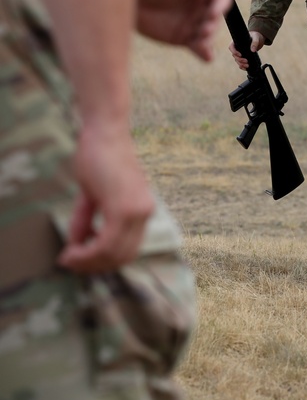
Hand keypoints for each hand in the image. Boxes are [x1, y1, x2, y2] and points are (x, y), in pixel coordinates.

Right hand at [57, 121, 154, 273]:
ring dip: (89, 261)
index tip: (79, 262)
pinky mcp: (124, 208)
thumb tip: (76, 246)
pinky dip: (88, 252)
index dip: (104, 262)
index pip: (128, 250)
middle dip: (95, 266)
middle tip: (71, 264)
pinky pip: (107, 243)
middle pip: (123, 257)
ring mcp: (137, 211)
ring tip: (69, 258)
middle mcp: (145, 213)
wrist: (105, 133)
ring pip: (114, 253)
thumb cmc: (98, 158)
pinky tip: (72, 250)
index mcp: (143, 210)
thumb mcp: (91, 196)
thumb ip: (87, 221)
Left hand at [136, 0, 233, 60]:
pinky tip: (206, 57)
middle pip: (216, 19)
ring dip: (208, 39)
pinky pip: (198, 47)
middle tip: (203, 29)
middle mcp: (202, 7)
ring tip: (201, 41)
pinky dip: (204, 53)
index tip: (213, 13)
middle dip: (213, 25)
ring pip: (209, 35)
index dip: (220, 7)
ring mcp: (193, 23)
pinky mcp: (184, 38)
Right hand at [229, 30, 265, 70]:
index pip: (231, 47)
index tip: (240, 55)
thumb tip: (253, 50)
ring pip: (237, 60)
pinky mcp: (243, 57)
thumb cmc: (255, 36)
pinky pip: (240, 63)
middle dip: (239, 59)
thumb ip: (255, 42)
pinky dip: (242, 66)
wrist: (258, 39)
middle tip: (246, 61)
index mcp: (236, 42)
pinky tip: (246, 68)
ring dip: (241, 64)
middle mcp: (237, 48)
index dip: (234, 52)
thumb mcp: (256, 37)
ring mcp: (240, 53)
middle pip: (234, 55)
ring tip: (247, 65)